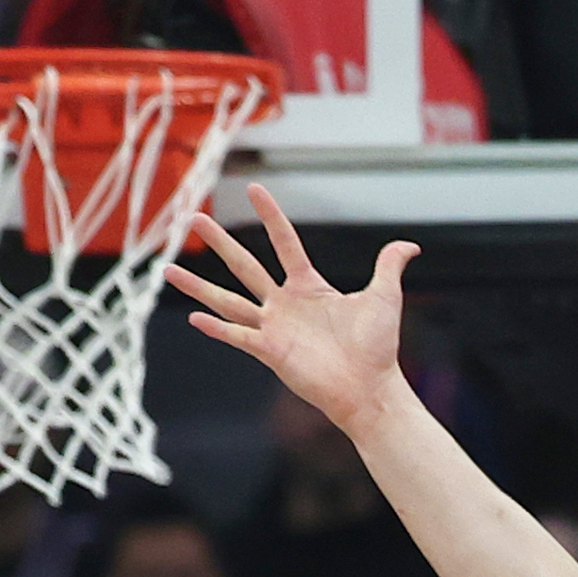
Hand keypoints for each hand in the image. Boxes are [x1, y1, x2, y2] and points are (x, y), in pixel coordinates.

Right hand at [167, 182, 418, 432]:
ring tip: (167, 269)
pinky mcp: (270, 352)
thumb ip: (389, 265)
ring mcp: (274, 328)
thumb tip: (409, 245)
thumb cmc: (378, 348)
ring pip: (228, 300)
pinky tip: (193, 317)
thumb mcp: (384, 296)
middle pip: (244, 265)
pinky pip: (238, 336)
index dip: (271, 215)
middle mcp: (285, 304)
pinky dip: (217, 328)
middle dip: (219, 241)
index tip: (254, 188)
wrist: (371, 388)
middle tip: (193, 216)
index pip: (285, 242)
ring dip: (198, 286)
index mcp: (308, 287)